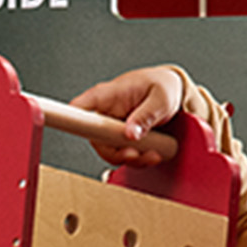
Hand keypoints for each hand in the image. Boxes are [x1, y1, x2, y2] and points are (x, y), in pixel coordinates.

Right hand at [69, 65, 186, 162]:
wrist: (173, 92)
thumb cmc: (163, 86)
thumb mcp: (160, 98)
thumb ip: (145, 116)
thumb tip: (130, 134)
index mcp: (108, 94)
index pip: (80, 107)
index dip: (73, 121)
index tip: (81, 131)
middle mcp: (105, 113)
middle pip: (95, 140)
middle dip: (116, 153)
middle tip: (136, 154)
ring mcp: (111, 128)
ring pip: (110, 152)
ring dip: (131, 159)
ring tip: (153, 154)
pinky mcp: (119, 140)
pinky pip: (122, 155)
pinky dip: (138, 160)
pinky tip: (153, 154)